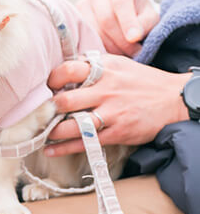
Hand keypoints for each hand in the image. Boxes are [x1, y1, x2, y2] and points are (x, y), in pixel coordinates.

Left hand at [44, 54, 189, 156]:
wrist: (175, 100)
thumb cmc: (142, 81)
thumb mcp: (118, 65)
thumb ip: (92, 66)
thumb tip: (63, 70)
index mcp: (104, 70)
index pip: (68, 70)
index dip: (52, 79)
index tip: (46, 86)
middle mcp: (105, 91)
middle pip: (65, 100)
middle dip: (47, 108)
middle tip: (38, 112)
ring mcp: (111, 113)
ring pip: (72, 125)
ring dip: (51, 130)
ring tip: (40, 132)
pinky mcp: (118, 133)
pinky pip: (85, 143)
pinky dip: (64, 147)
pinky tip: (50, 149)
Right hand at [77, 0, 159, 55]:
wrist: (125, 13)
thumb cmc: (139, 14)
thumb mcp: (149, 16)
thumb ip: (145, 24)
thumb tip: (132, 37)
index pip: (121, 1)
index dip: (127, 22)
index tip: (134, 39)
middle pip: (105, 18)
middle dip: (119, 39)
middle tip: (133, 52)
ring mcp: (82, 3)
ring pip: (93, 29)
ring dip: (109, 46)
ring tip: (123, 52)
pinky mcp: (74, 18)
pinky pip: (83, 36)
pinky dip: (96, 46)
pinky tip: (108, 50)